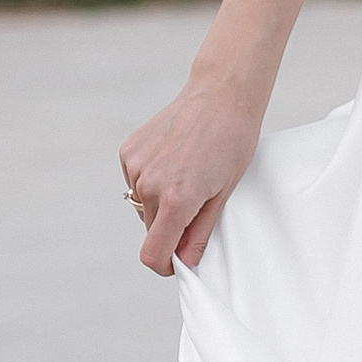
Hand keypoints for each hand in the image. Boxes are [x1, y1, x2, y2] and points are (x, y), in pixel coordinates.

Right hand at [118, 75, 264, 277]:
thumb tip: (185, 263)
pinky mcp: (129, 152)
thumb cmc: (232, 141)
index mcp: (176, 199)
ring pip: (143, 205)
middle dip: (171, 227)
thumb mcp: (224, 193)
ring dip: (161, 203)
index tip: (178, 261)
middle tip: (198, 203)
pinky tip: (174, 160)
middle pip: (151, 229)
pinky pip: (137, 181)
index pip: (153, 253)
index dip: (165, 265)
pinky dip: (152, 180)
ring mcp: (135, 167)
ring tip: (189, 175)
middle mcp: (149, 185)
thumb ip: (200, 232)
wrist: (221, 95)